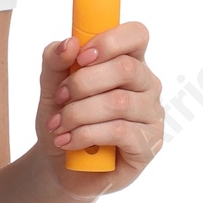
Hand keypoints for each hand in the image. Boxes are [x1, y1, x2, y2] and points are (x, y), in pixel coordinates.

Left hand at [37, 23, 161, 192]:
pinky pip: (120, 131)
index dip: (109, 41)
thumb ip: (55, 61)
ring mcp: (152, 115)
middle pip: (125, 68)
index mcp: (129, 62)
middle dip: (83, 83)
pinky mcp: (149, 145)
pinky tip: (69, 142)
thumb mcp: (50, 88)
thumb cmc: (63, 122)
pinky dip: (86, 135)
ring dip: (79, 113)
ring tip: (59, 127)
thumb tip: (70, 43)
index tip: (80, 58)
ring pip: (119, 102)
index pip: (136, 35)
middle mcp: (147, 86)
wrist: (59, 167)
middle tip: (60, 99)